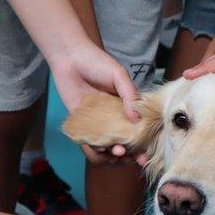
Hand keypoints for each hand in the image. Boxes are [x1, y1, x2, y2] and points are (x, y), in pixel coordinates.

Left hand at [49, 43, 142, 163]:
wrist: (70, 56)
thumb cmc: (97, 62)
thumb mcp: (119, 76)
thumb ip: (130, 96)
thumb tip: (136, 119)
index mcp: (126, 109)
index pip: (137, 131)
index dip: (142, 146)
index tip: (145, 156)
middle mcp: (113, 119)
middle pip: (123, 145)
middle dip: (129, 156)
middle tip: (130, 157)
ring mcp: (97, 123)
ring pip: (106, 148)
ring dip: (111, 156)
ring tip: (116, 152)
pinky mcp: (80, 124)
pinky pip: (87, 143)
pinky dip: (93, 150)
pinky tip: (98, 148)